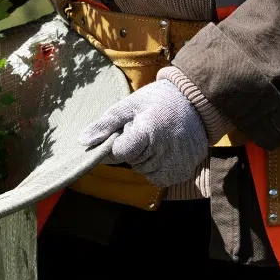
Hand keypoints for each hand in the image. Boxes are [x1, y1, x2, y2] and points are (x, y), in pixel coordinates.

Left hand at [78, 79, 207, 186]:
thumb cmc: (159, 100)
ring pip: (145, 172)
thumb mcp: (130, 104)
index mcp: (148, 132)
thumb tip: (83, 141)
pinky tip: (165, 150)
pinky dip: (158, 167)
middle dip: (133, 149)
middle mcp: (164, 152)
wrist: (197, 102)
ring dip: (145, 159)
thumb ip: (106, 123)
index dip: (118, 144)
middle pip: (132, 162)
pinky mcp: (184, 172)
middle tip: (146, 130)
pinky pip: (160, 178)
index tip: (126, 132)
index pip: (120, 152)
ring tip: (158, 138)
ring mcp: (176, 164)